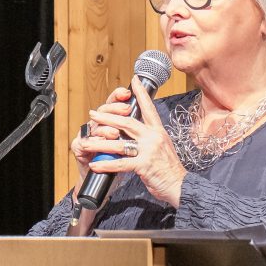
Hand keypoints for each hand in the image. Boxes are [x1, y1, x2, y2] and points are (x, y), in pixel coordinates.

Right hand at [69, 87, 133, 180]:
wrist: (104, 187)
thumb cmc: (122, 165)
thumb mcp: (135, 147)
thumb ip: (138, 131)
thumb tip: (151, 114)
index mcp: (112, 123)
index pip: (115, 103)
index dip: (120, 95)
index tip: (131, 88)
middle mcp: (99, 126)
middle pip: (104, 109)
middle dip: (116, 109)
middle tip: (127, 109)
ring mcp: (88, 136)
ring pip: (95, 126)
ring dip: (106, 128)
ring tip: (115, 133)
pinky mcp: (80, 148)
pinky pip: (84, 142)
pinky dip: (93, 143)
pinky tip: (99, 142)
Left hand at [83, 76, 186, 206]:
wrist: (179, 185)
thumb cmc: (168, 168)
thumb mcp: (161, 146)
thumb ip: (149, 136)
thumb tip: (135, 129)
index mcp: (158, 131)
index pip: (148, 108)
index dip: (140, 93)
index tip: (133, 80)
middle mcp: (154, 137)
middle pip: (127, 122)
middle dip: (107, 117)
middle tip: (93, 114)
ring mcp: (149, 151)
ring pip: (119, 143)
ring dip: (99, 143)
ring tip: (85, 143)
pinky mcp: (144, 166)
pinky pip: (120, 164)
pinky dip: (105, 164)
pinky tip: (94, 165)